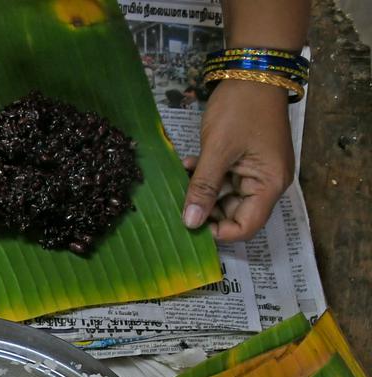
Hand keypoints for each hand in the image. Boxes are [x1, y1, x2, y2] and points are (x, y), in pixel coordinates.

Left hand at [182, 78, 294, 241]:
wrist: (253, 72)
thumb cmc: (241, 109)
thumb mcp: (217, 150)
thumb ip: (203, 187)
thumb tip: (191, 223)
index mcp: (269, 184)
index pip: (247, 226)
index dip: (220, 232)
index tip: (191, 224)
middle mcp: (267, 183)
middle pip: (235, 213)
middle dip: (206, 209)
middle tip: (179, 200)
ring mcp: (257, 171)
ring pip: (225, 197)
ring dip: (202, 191)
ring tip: (183, 177)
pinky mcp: (245, 161)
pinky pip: (224, 180)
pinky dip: (206, 177)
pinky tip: (189, 165)